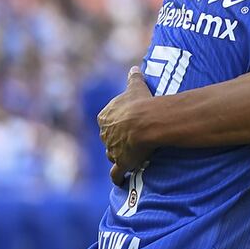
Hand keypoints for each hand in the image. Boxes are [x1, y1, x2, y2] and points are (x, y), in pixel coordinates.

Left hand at [98, 66, 155, 185]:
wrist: (145, 122)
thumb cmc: (141, 103)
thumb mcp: (135, 87)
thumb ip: (133, 78)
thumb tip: (134, 67)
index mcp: (105, 117)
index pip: (107, 121)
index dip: (117, 123)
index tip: (126, 123)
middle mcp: (105, 134)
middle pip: (109, 139)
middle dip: (117, 140)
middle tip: (131, 140)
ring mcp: (112, 150)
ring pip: (113, 154)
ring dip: (119, 156)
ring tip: (130, 157)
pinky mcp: (121, 163)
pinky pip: (117, 174)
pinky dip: (118, 177)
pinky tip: (121, 181)